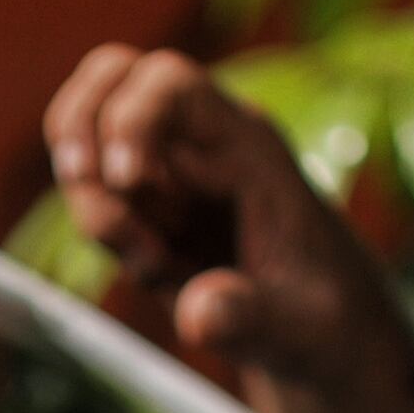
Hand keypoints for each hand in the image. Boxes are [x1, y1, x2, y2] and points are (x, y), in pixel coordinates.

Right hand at [45, 47, 410, 399]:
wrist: (331, 335)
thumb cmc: (327, 323)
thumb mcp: (303, 332)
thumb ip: (252, 319)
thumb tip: (199, 314)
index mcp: (249, 147)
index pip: (171, 85)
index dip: (133, 119)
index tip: (126, 181)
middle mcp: (204, 143)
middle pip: (114, 77)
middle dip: (81, 129)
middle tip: (96, 198)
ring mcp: (172, 172)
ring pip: (91, 133)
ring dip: (90, 197)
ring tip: (150, 262)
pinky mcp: (151, 208)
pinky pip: (98, 194)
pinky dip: (103, 232)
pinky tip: (157, 273)